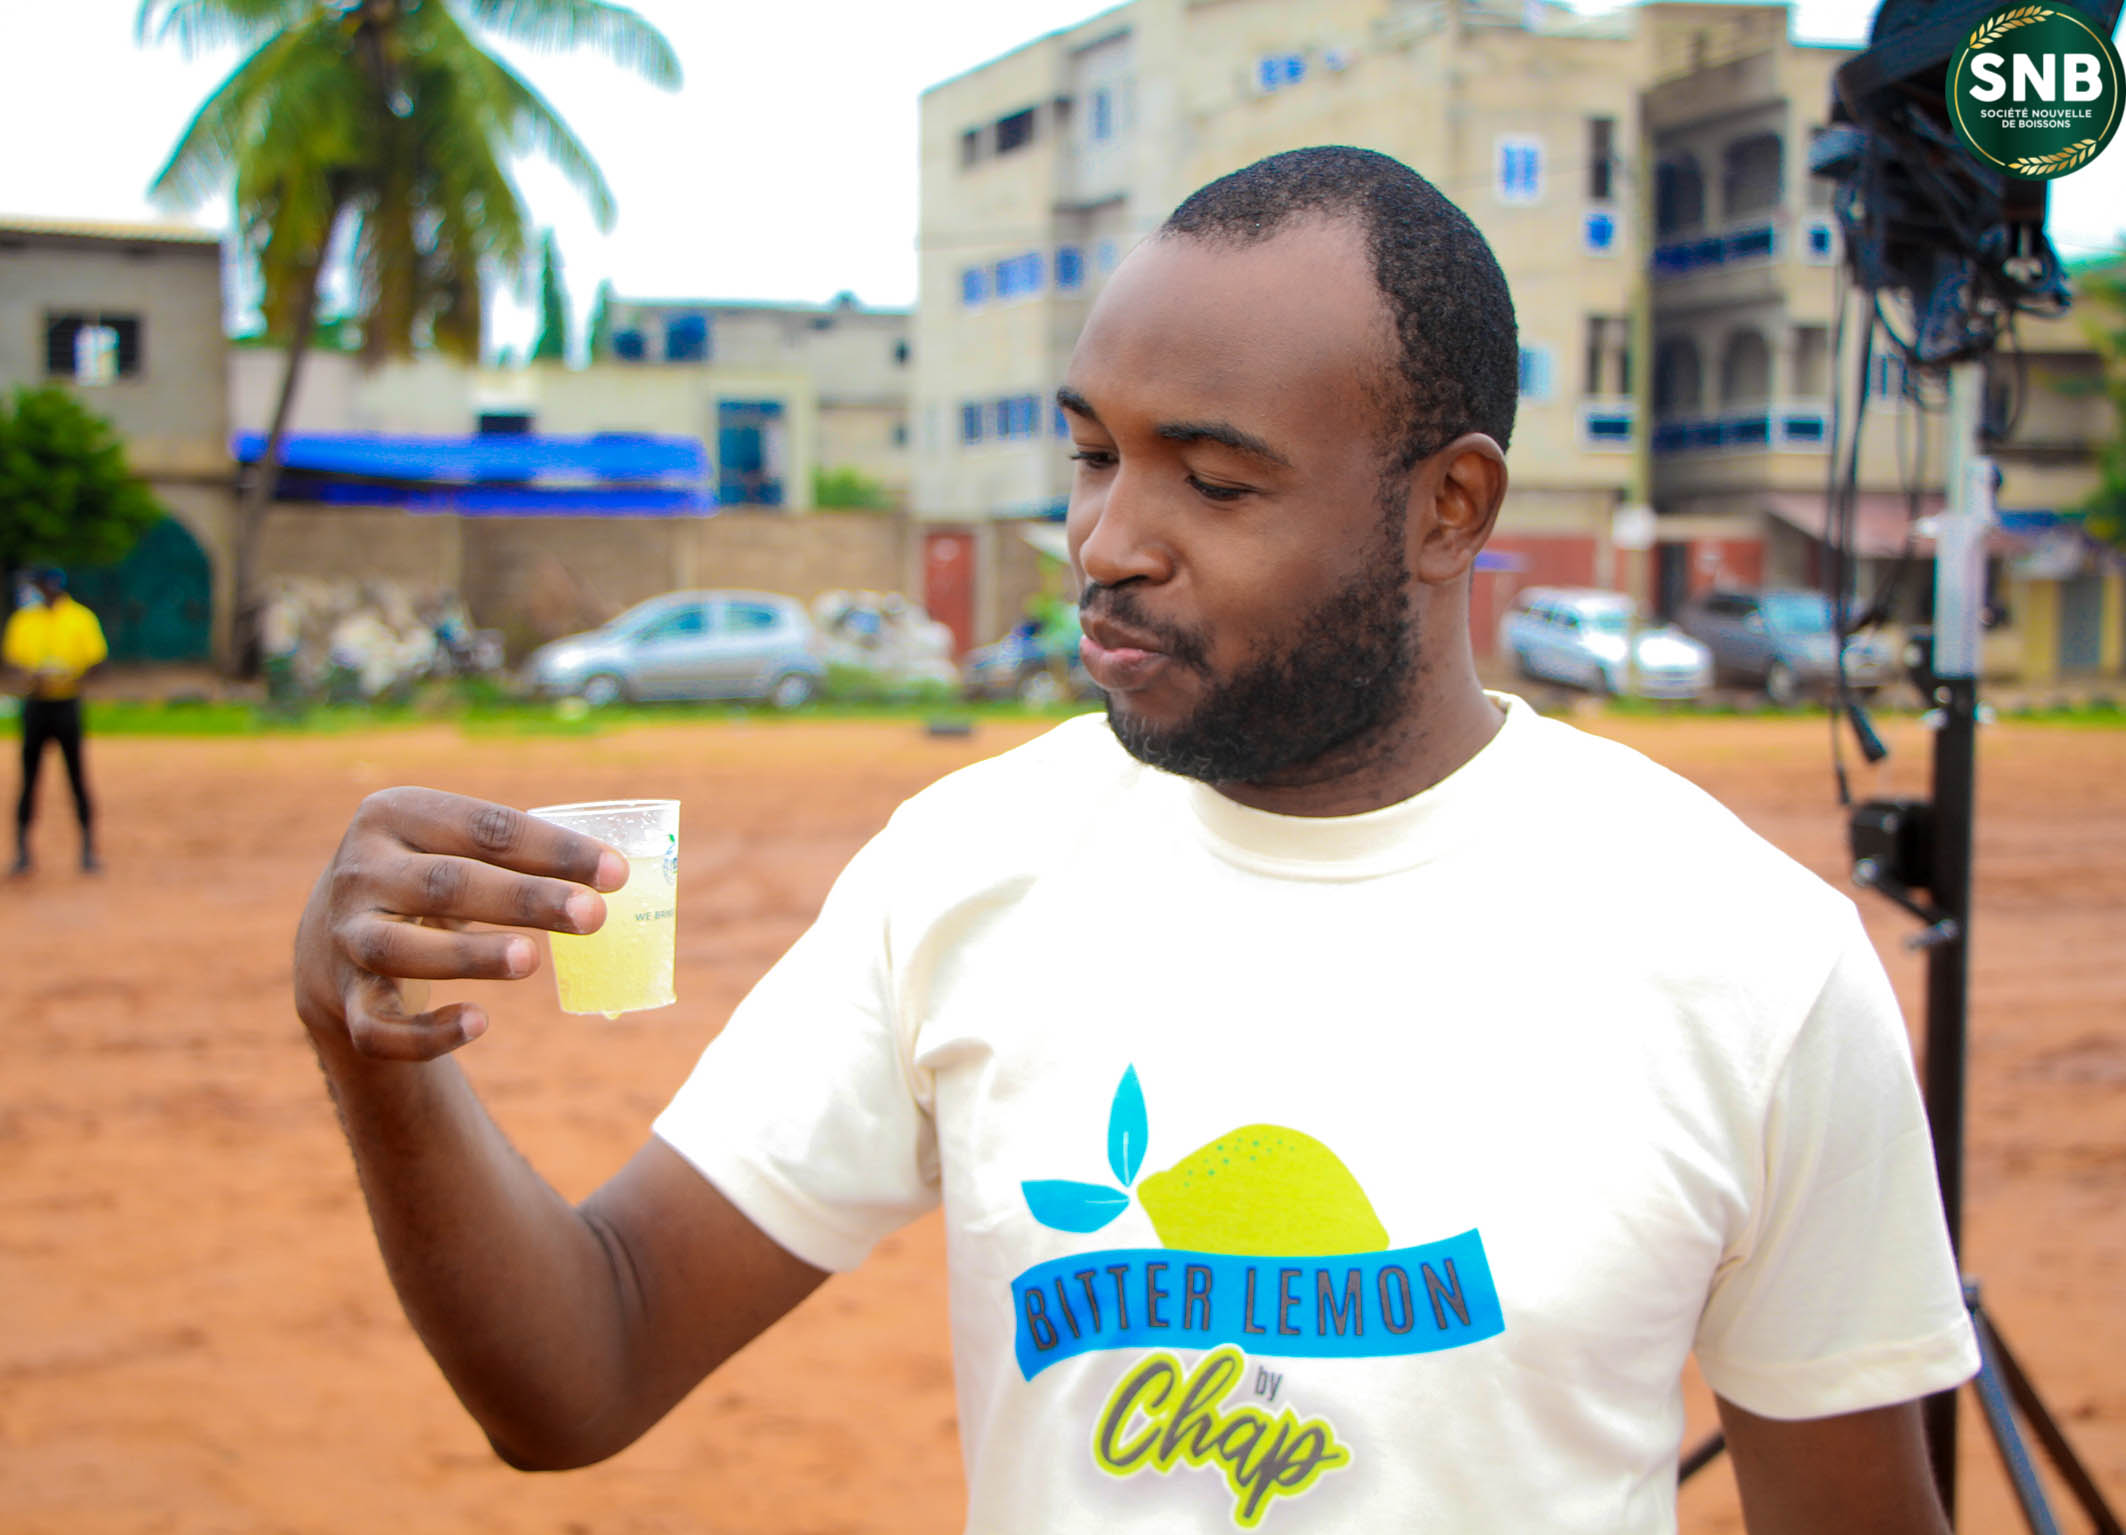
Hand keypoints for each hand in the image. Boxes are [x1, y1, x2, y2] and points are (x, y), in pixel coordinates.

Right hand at [295, 788, 626, 1062]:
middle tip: (593, 916)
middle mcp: (361, 870)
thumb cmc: (427, 876)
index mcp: (396, 813)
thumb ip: (518, 853)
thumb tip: (619, 874)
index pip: (485, 826)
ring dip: (470, 956)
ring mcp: (346, 936)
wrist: (329, 934)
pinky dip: (424, 1034)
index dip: (553, 849)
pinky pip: (377, 1027)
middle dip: (525, 900)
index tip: (616, 873)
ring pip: (402, 950)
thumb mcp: (452, 844)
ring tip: (532, 960)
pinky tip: (478, 1024)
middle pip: (447, 883)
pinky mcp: (343, 999)